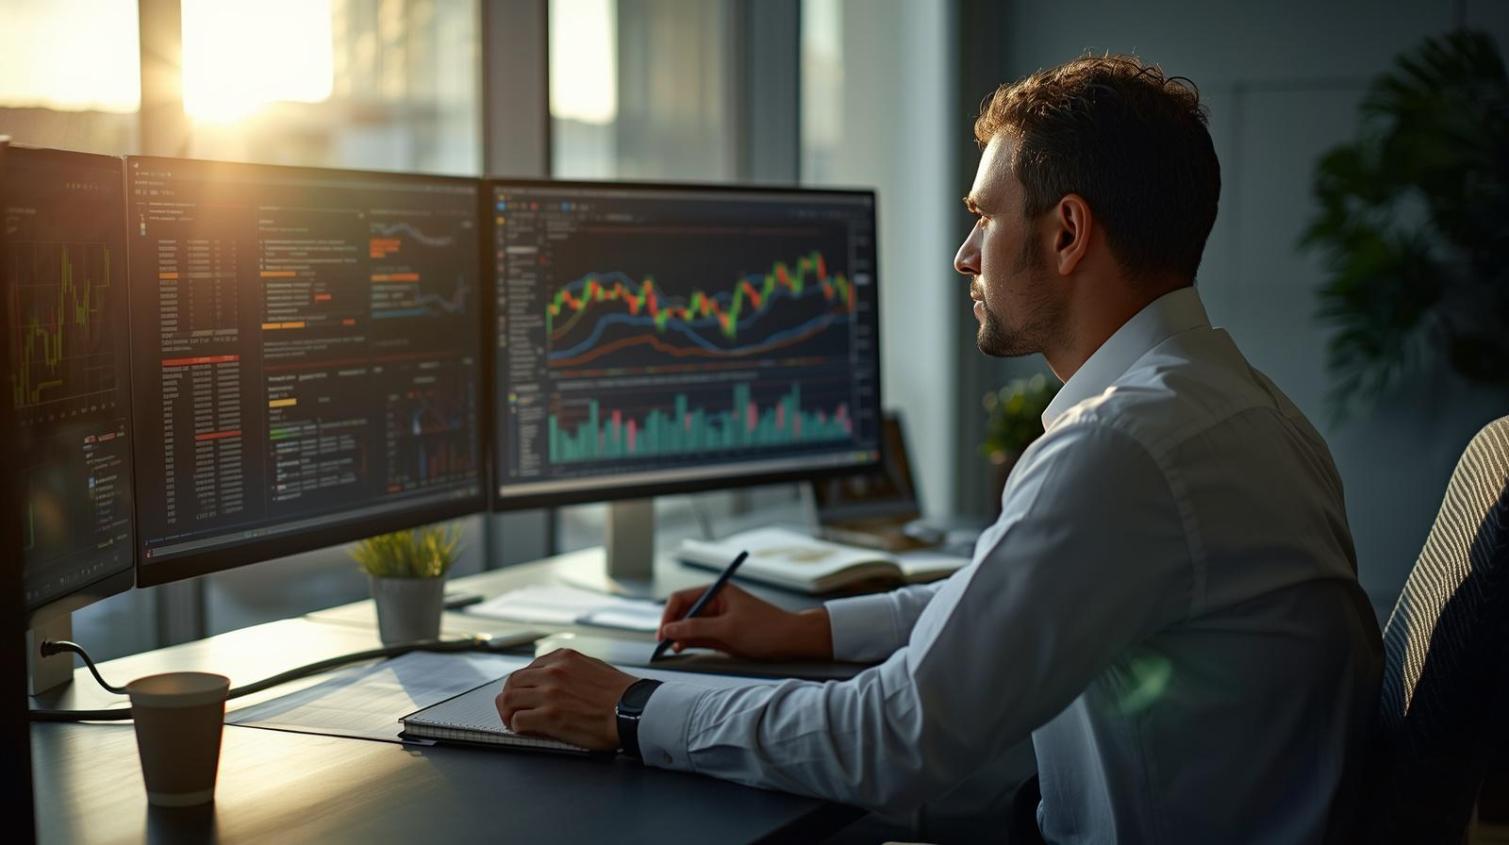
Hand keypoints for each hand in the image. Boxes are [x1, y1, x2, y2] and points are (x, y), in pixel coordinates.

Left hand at [495, 648, 637, 750]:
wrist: (635, 710)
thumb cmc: (621, 694)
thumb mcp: (592, 667)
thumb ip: (570, 669)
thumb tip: (554, 679)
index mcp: (563, 658)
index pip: (528, 669)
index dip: (522, 685)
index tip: (524, 696)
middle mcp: (553, 672)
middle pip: (513, 682)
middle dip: (509, 698)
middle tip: (512, 711)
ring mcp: (549, 694)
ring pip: (508, 700)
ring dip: (508, 713)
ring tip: (513, 722)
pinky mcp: (549, 716)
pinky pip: (518, 720)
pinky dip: (517, 727)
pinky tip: (525, 730)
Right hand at [658, 583, 832, 660]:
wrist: (791, 641)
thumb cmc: (764, 629)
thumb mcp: (727, 629)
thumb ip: (696, 628)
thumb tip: (669, 629)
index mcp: (716, 592)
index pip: (681, 598)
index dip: (668, 615)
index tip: (663, 633)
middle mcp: (714, 603)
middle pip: (683, 612)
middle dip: (671, 627)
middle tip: (662, 645)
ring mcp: (717, 619)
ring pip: (689, 626)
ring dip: (678, 636)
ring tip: (670, 650)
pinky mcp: (721, 634)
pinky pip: (698, 636)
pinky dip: (688, 642)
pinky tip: (681, 649)